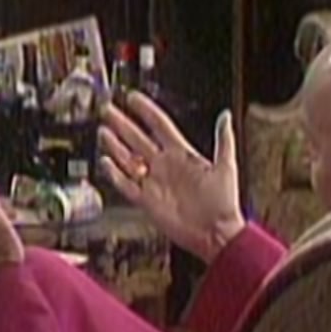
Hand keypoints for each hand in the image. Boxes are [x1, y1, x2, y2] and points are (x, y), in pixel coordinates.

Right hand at [98, 94, 246, 262]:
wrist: (217, 234)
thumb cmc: (223, 203)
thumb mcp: (226, 167)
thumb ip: (224, 140)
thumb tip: (225, 116)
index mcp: (182, 155)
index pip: (159, 126)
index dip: (146, 111)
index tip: (133, 97)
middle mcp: (165, 166)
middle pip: (138, 139)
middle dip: (122, 124)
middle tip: (109, 110)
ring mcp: (154, 182)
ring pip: (128, 159)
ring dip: (115, 145)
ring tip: (104, 131)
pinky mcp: (146, 200)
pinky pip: (126, 184)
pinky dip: (115, 174)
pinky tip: (106, 162)